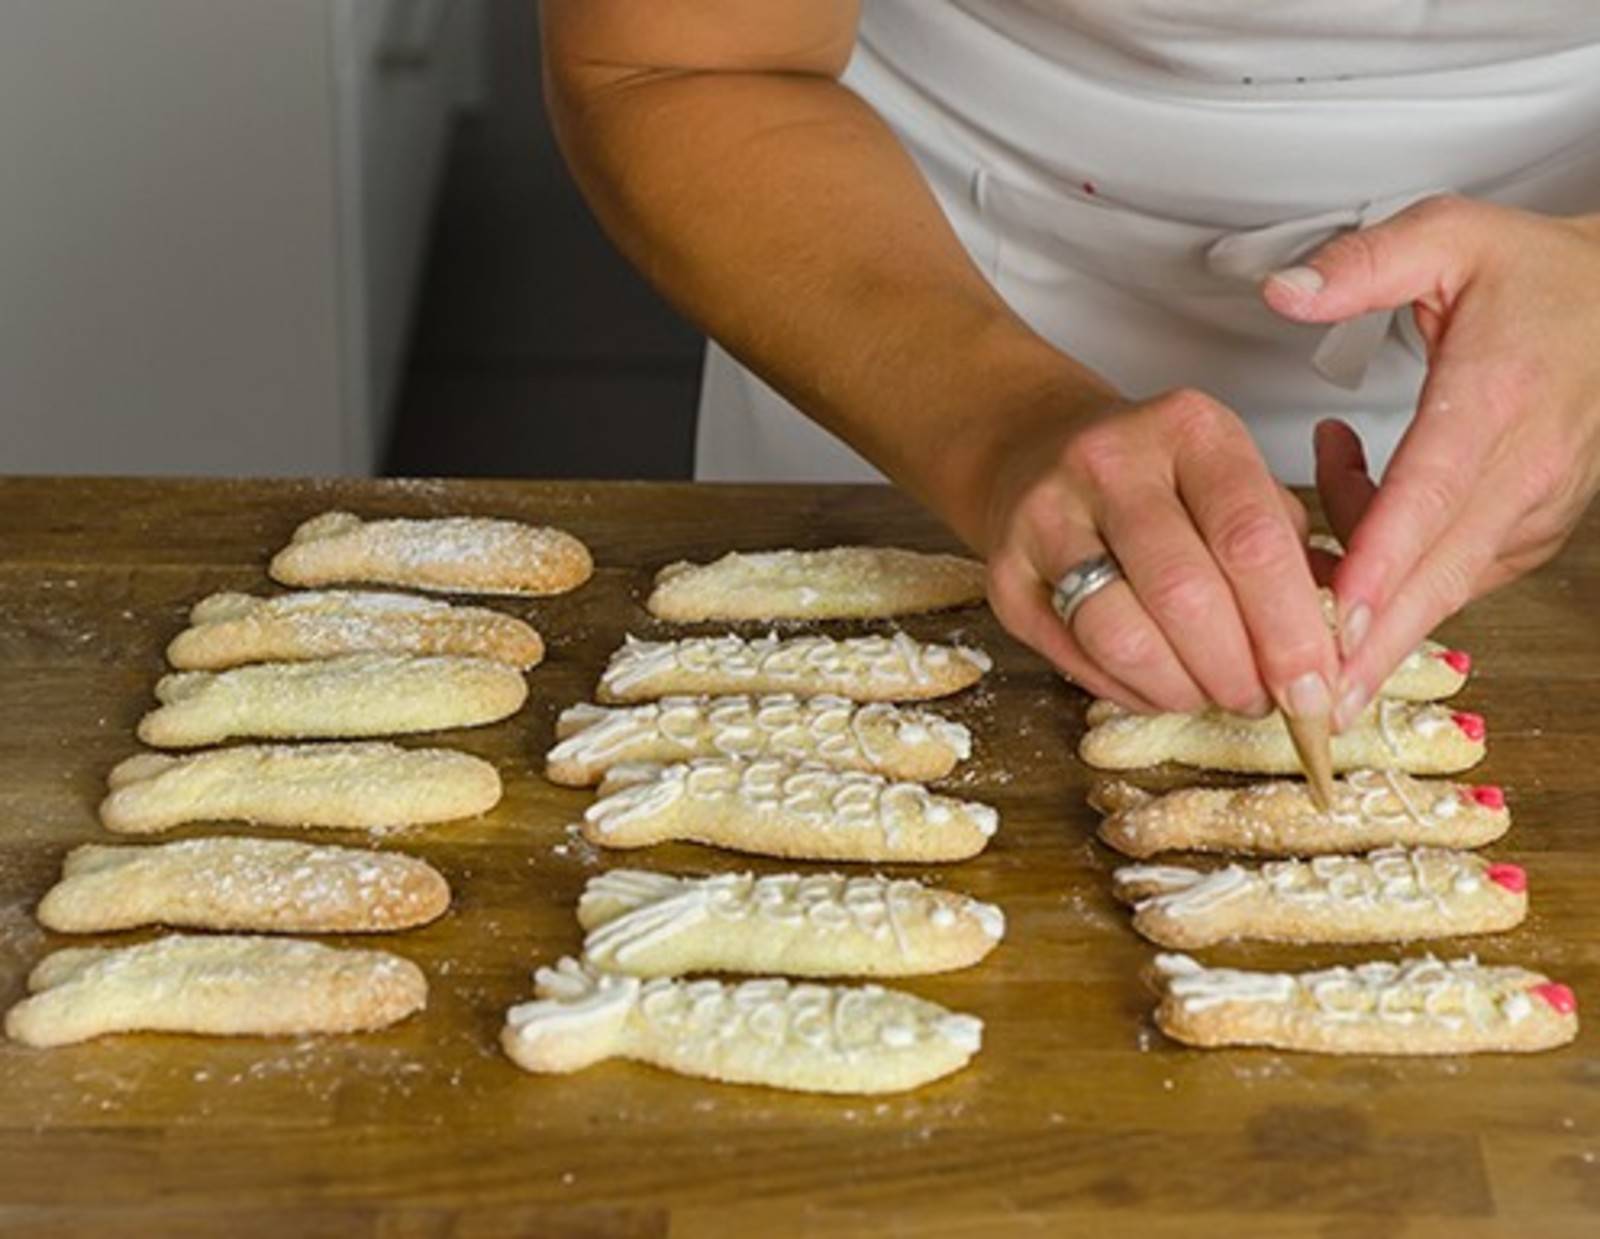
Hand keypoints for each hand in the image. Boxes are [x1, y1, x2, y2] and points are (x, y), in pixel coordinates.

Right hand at [980, 388, 1339, 721]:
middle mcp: (1108, 463)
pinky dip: (1130, 692)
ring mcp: (1046, 517)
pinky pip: (1075, 657)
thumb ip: (1291, 555)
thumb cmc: (1159, 480)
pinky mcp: (1004, 575)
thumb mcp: (1237, 482)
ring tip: (1210, 693)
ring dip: (1181, 688)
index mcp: (1188, 430)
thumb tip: (1337, 657)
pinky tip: (1159, 686)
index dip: (1289, 628)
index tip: (1316, 687)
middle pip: (1184, 593)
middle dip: (1237, 670)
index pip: (1250, 539)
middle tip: (1264, 701)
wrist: (1035, 452)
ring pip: (1121, 634)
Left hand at [1264, 196, 1599, 728]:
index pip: (1435, 490)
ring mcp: (1536, 505)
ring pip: (1446, 579)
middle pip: (1444, 568)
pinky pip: (1454, 571)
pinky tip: (1350, 516)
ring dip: (1370, 594)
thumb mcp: (1446, 235)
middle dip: (1377, 639)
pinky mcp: (1530, 530)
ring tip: (1304, 560)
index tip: (1338, 616)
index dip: (1383, 556)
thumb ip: (1363, 264)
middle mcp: (1528, 463)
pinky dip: (1394, 568)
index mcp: (1501, 393)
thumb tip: (1283, 292)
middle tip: (1317, 701)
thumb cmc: (1527, 275)